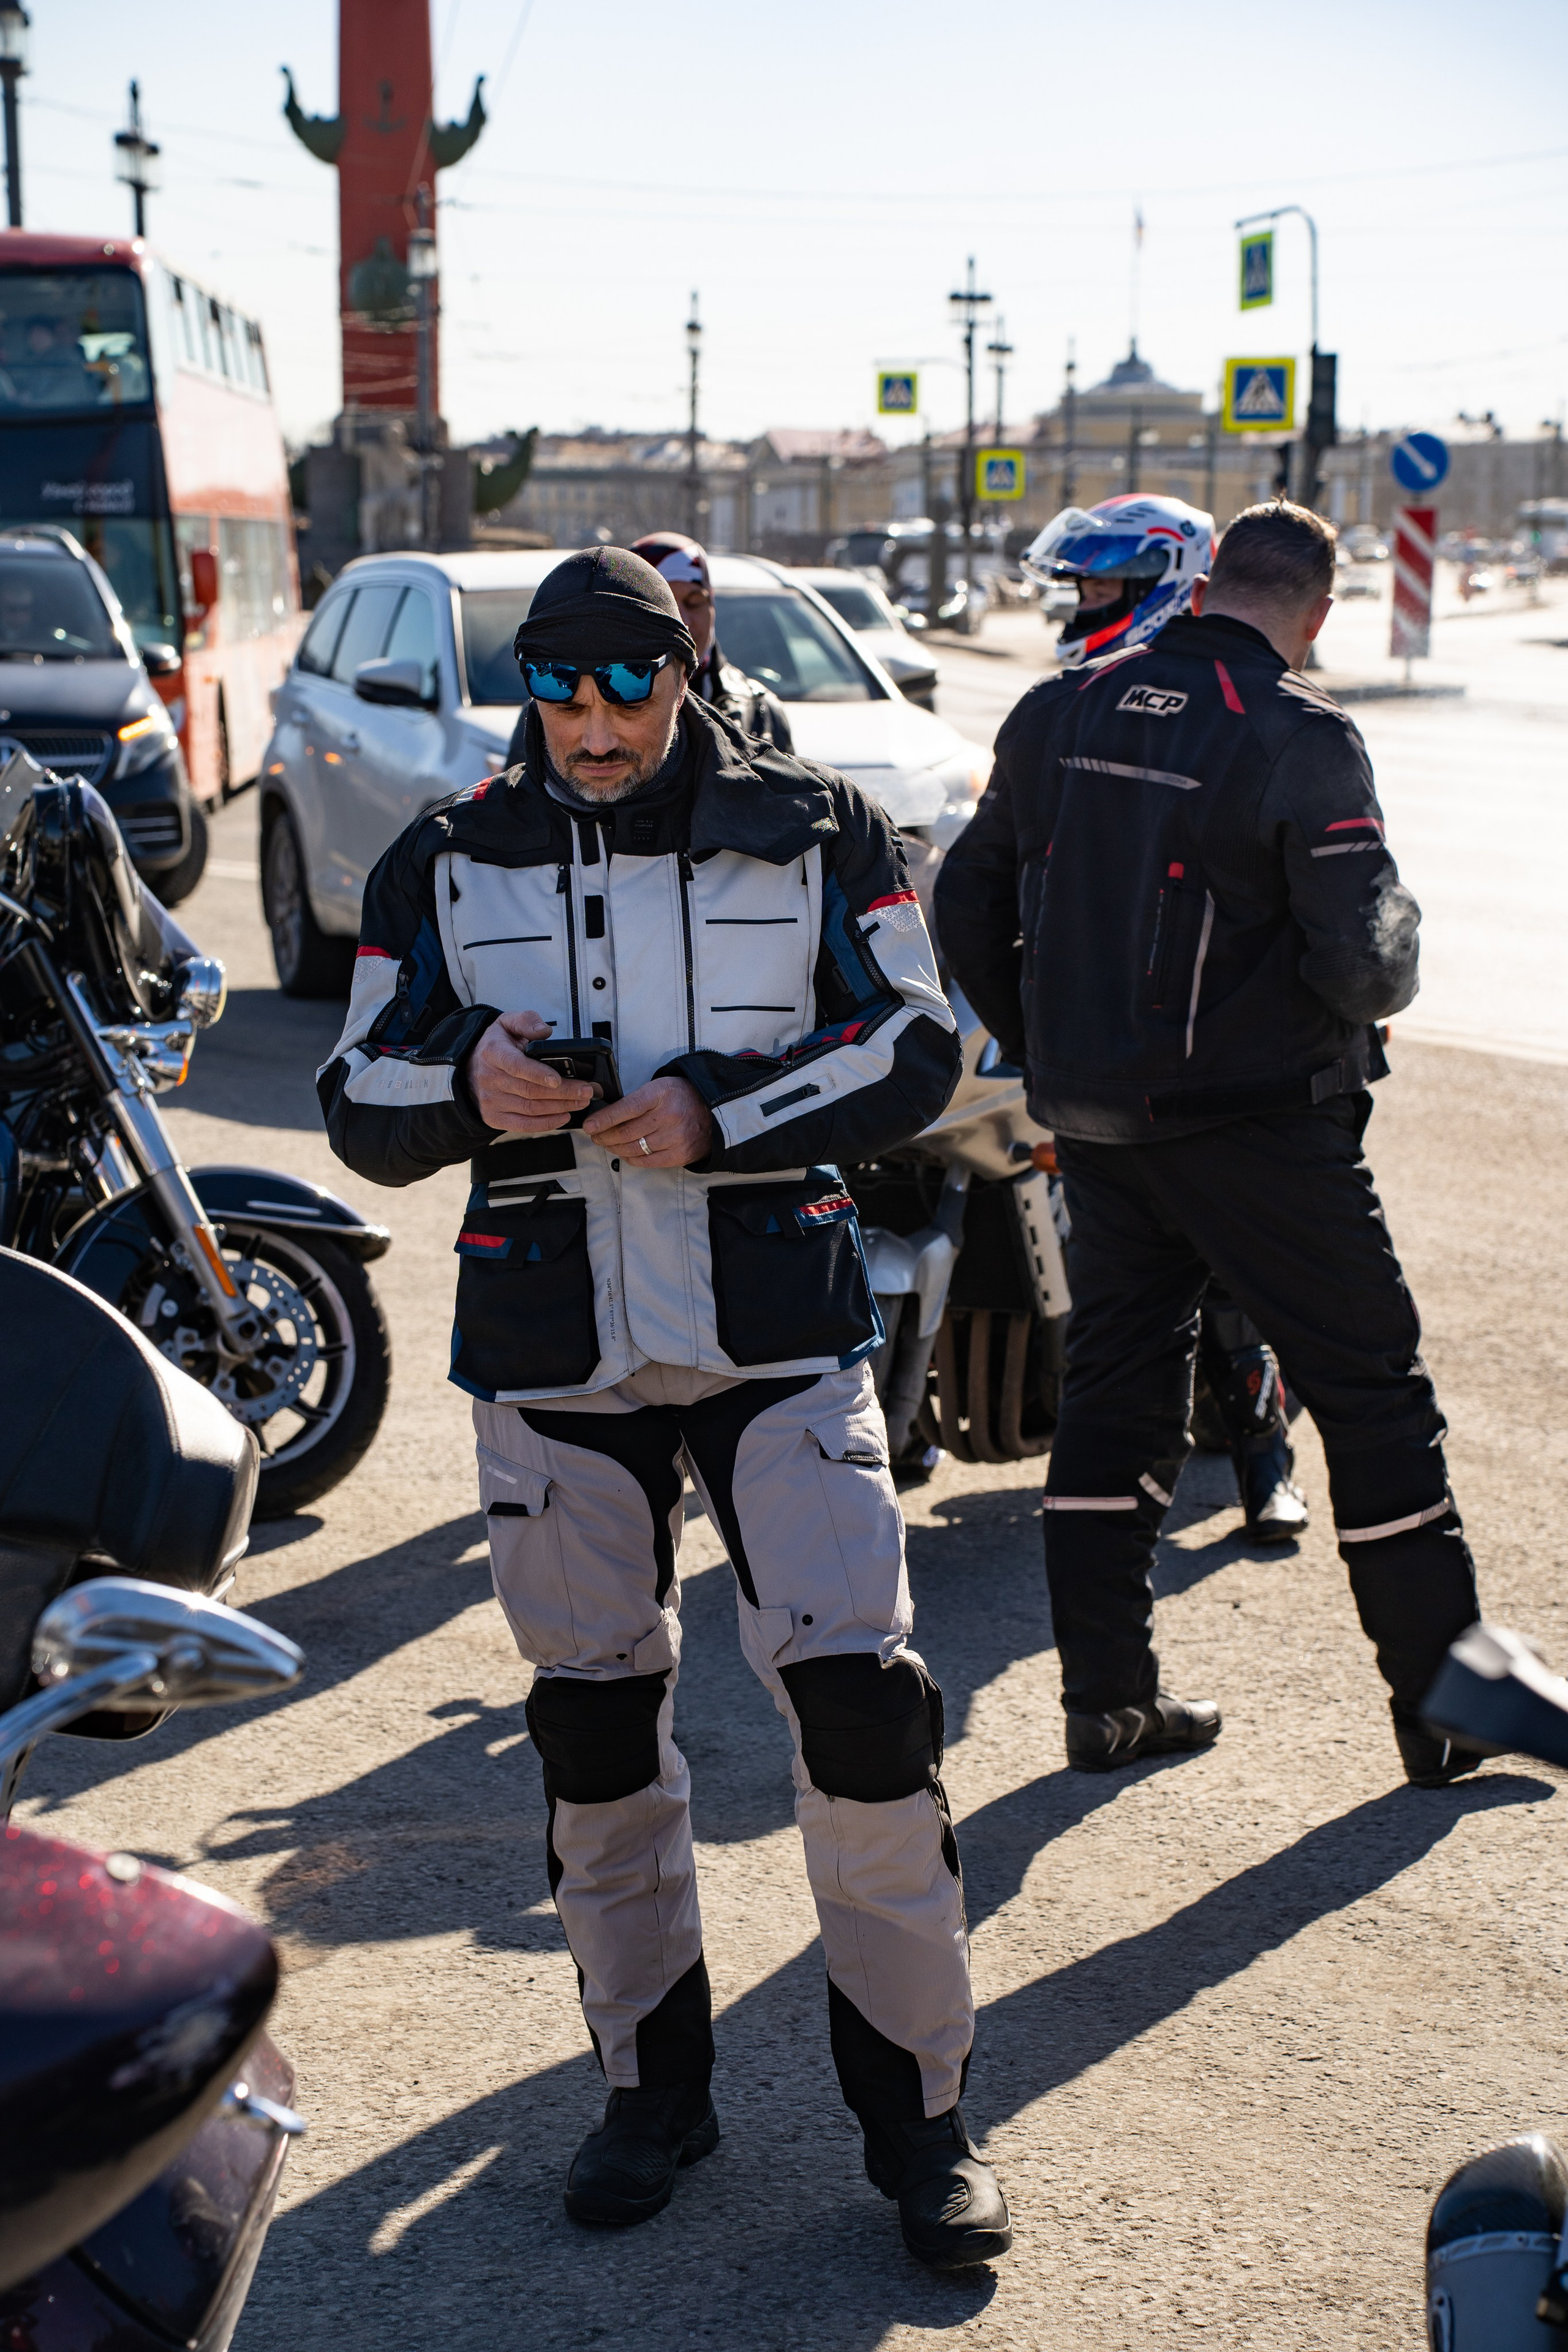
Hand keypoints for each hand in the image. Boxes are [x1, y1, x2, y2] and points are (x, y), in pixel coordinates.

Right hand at [467, 1011, 593, 1132]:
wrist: (470, 1066)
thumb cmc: (496, 1045)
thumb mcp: (507, 1023)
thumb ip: (526, 1021)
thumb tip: (545, 1031)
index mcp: (494, 1053)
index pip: (516, 1066)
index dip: (538, 1074)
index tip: (558, 1080)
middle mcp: (490, 1079)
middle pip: (530, 1091)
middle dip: (563, 1093)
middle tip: (587, 1091)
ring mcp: (491, 1101)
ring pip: (530, 1109)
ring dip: (560, 1107)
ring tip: (581, 1102)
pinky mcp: (494, 1117)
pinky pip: (523, 1125)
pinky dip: (546, 1123)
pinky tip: (564, 1116)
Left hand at [584, 1076, 712, 1168]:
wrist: (712, 1111)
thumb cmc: (679, 1098)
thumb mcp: (658, 1088)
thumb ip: (635, 1100)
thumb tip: (605, 1116)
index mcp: (661, 1094)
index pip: (626, 1108)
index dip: (604, 1119)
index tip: (589, 1126)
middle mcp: (669, 1116)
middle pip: (626, 1132)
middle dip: (605, 1136)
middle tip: (595, 1136)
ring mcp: (676, 1137)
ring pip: (634, 1149)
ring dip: (614, 1148)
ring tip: (607, 1144)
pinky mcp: (680, 1154)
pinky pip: (646, 1161)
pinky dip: (630, 1158)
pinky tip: (624, 1152)